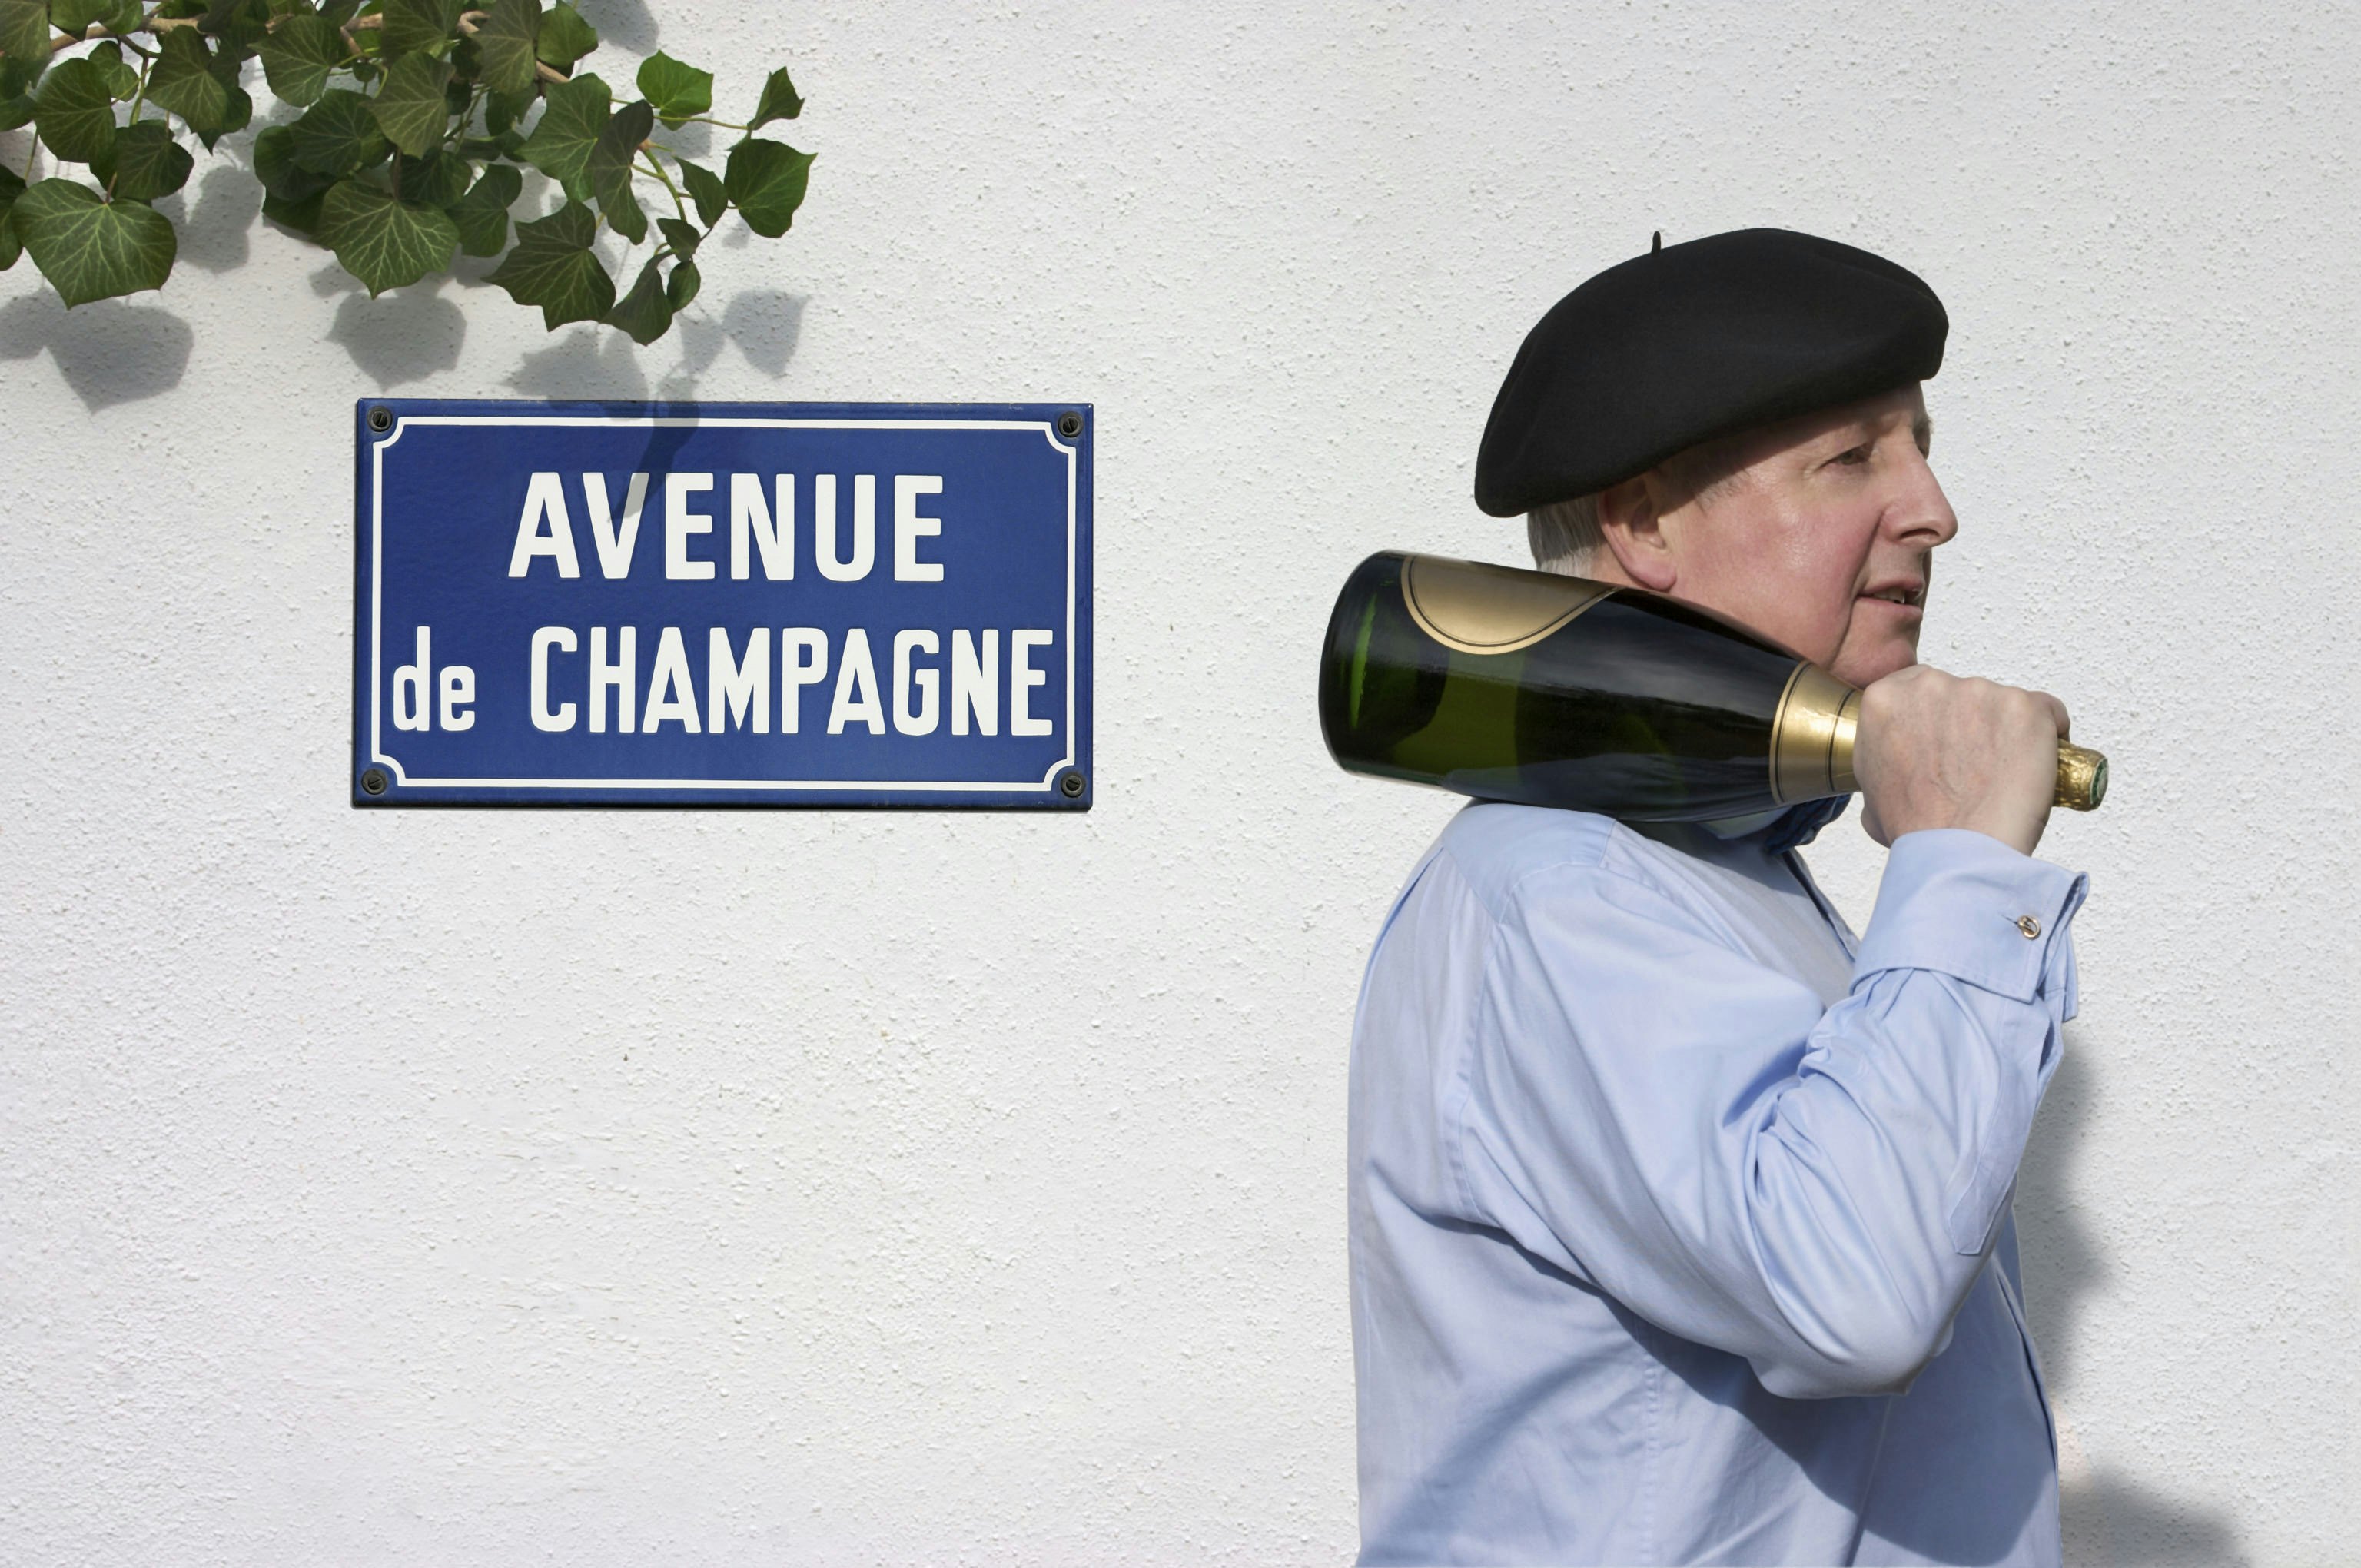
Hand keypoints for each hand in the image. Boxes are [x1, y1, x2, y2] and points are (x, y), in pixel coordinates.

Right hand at [1854, 665, 2068, 856]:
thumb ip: (1886, 758)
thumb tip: (1905, 765)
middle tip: (1979, 765)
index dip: (1938, 717)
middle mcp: (1931, 687)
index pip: (1919, 688)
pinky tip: (2036, 766)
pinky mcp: (2026, 706)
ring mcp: (1981, 693)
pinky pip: (2048, 713)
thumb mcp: (1872, 790)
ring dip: (2008, 732)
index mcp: (1886, 701)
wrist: (1958, 852)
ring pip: (2004, 704)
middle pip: (1963, 693)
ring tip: (2007, 775)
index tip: (1949, 740)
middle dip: (1973, 723)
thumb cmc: (1918, 829)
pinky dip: (2048, 736)